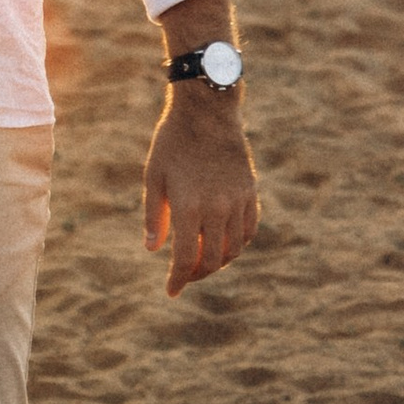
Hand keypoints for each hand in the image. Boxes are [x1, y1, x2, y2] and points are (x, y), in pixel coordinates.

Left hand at [142, 91, 257, 295]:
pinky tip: (225, 245)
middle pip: (212, 260)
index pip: (186, 258)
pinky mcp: (251, 192)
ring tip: (202, 261)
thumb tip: (153, 251)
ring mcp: (238, 201)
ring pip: (234, 249)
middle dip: (197, 275)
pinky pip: (249, 230)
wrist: (207, 112)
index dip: (178, 279)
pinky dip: (238, 245)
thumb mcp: (154, 177)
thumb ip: (154, 217)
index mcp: (189, 206)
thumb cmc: (173, 142)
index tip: (171, 291)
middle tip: (184, 276)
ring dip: (218, 262)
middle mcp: (217, 208)